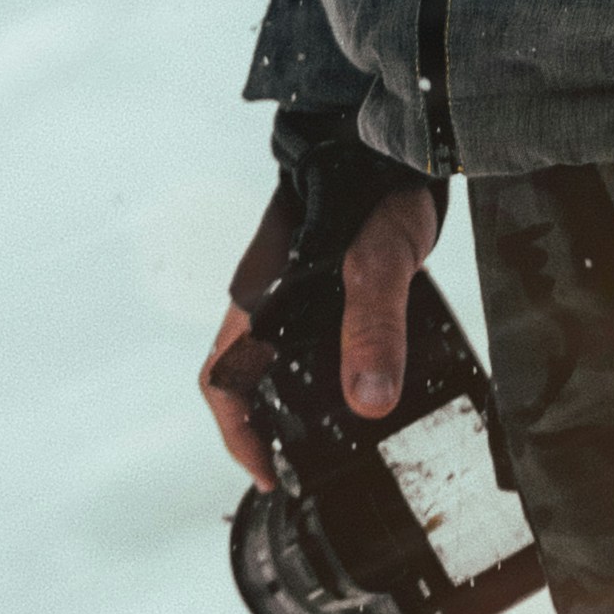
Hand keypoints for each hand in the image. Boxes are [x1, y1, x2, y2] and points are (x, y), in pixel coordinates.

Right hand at [201, 181, 442, 485]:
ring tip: (337, 440)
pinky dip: (321, 372)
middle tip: (307, 469)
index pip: (222, 379)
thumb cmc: (372, 190)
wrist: (391, 140)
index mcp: (259, 299)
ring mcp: (290, 287)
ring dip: (294, 403)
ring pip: (276, 359)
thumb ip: (375, 324)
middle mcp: (266, 297)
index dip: (237, 433)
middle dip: (266, 429)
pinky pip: (307, 338)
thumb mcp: (379, 261)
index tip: (268, 472)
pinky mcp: (321, 280)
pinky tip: (363, 384)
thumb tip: (368, 402)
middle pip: (246, 378)